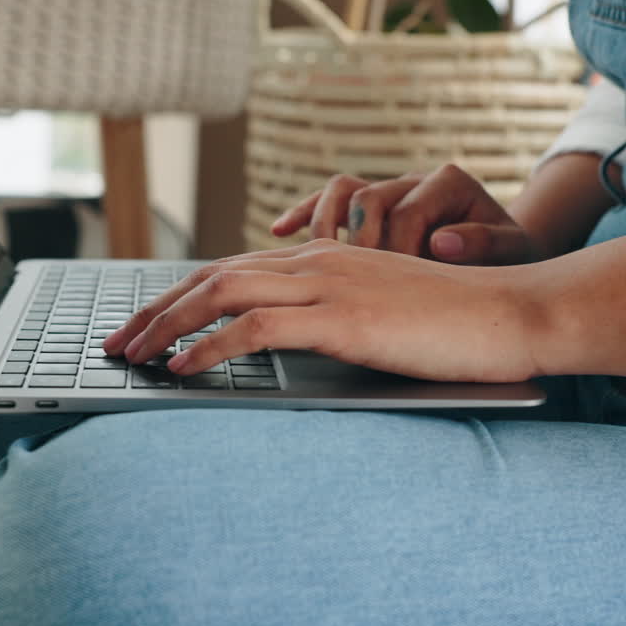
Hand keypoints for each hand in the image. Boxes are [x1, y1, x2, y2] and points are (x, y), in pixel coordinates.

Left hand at [102, 239, 541, 382]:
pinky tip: (181, 367)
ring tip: (131, 355)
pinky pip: (255, 328)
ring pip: (221, 295)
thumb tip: (285, 340)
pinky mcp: (341, 318)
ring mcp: (326, 286)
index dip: (178, 296)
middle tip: (116, 341)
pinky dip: (208, 347)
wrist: (510, 312)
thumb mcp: (378, 311)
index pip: (230, 270)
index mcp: (321, 258)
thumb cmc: (451, 321)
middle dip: (155, 309)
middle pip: (212, 277)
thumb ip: (330, 315)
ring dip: (166, 326)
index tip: (142, 324)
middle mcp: (315, 262)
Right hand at [270, 165, 539, 264]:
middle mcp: (413, 181)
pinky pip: (327, 202)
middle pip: (365, 198)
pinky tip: (280, 231)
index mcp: (450, 184)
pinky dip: (304, 213)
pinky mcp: (367, 210)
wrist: (508, 259)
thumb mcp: (511, 253)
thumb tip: (443, 241)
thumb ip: (483, 243)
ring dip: (322, 224)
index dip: (396, 250)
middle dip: (355, 242)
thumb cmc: (510, 261)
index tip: (396, 285)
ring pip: (340, 192)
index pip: (407, 211)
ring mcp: (388, 191)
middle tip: (354, 280)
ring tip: (315, 259)